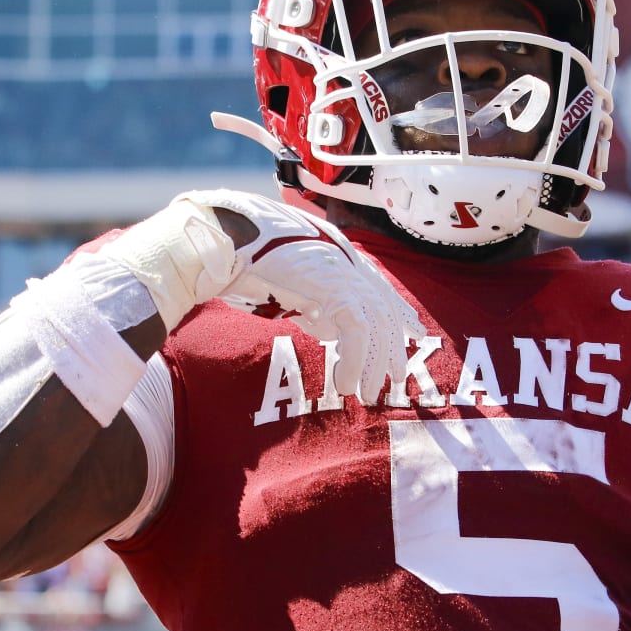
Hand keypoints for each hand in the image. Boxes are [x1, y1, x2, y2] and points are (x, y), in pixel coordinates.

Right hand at [110, 189, 424, 402]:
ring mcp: (341, 270)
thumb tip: (326, 328)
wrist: (222, 237)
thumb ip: (312, 299)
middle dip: (392, 349)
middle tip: (393, 381)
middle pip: (385, 309)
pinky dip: (356, 360)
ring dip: (375, 364)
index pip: (379, 288)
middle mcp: (345, 260)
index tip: (408, 337)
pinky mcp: (331, 284)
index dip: (397, 315)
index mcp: (337, 256)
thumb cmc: (241, 257)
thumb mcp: (287, 281)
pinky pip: (357, 330)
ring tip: (366, 393)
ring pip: (377, 324)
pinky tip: (345, 383)